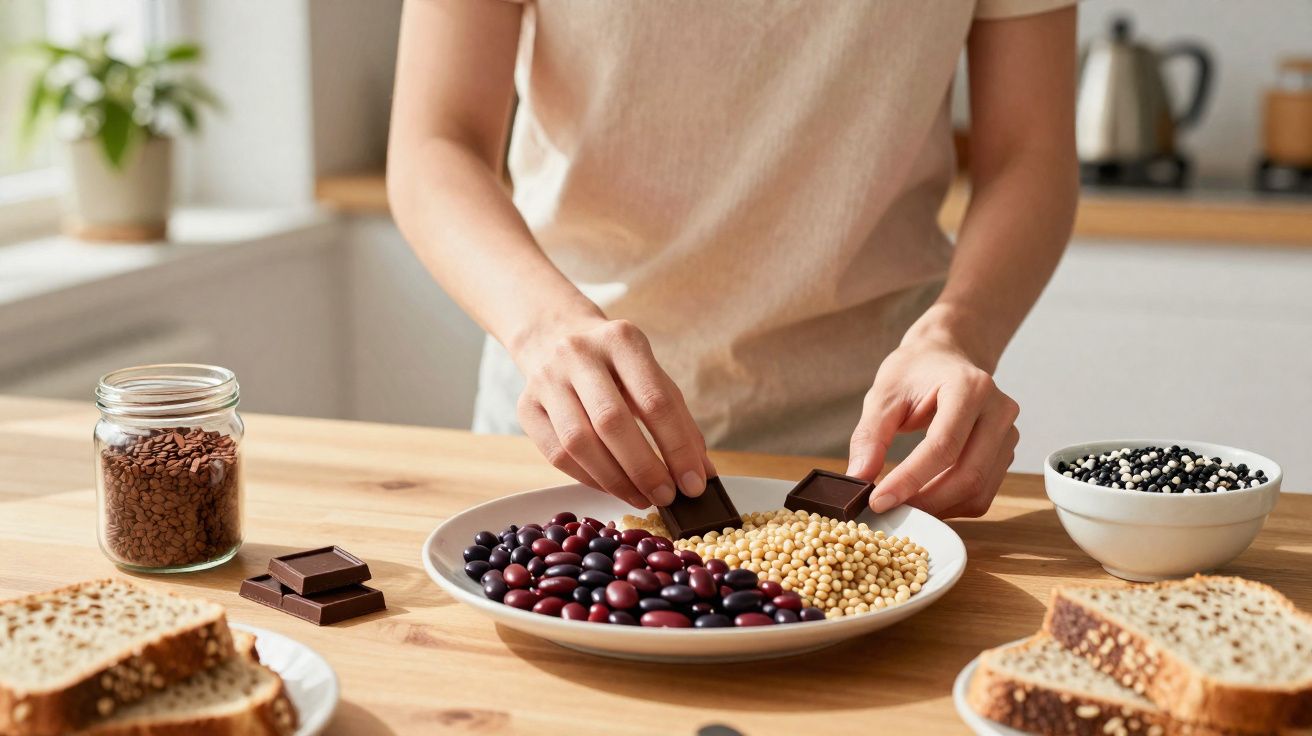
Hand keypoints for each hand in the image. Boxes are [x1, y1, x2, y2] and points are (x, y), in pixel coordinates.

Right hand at [514, 317, 713, 508]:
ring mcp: (546, 379)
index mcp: (621, 339)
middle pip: (612, 422)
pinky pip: (556, 454)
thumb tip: (701, 473)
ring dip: (614, 480)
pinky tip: (612, 487)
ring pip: (579, 442)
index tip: (694, 483)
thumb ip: (678, 421)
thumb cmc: (615, 365)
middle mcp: (578, 354)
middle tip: (666, 496)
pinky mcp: (525, 406)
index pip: (655, 401)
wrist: (555, 336)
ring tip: (640, 497)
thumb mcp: (652, 377)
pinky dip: (589, 478)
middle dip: (644, 468)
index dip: (677, 447)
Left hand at [846, 335, 1018, 518]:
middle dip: (926, 502)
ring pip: (978, 491)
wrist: (945, 357)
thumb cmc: (914, 372)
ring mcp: (1008, 433)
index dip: (910, 480)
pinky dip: (952, 505)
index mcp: (970, 388)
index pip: (943, 446)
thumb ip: (869, 435)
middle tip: (890, 513)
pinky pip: (983, 493)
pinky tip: (925, 499)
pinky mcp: (1005, 452)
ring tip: (904, 507)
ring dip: (940, 509)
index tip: (878, 501)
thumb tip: (858, 478)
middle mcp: (998, 411)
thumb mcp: (883, 394)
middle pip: (967, 475)